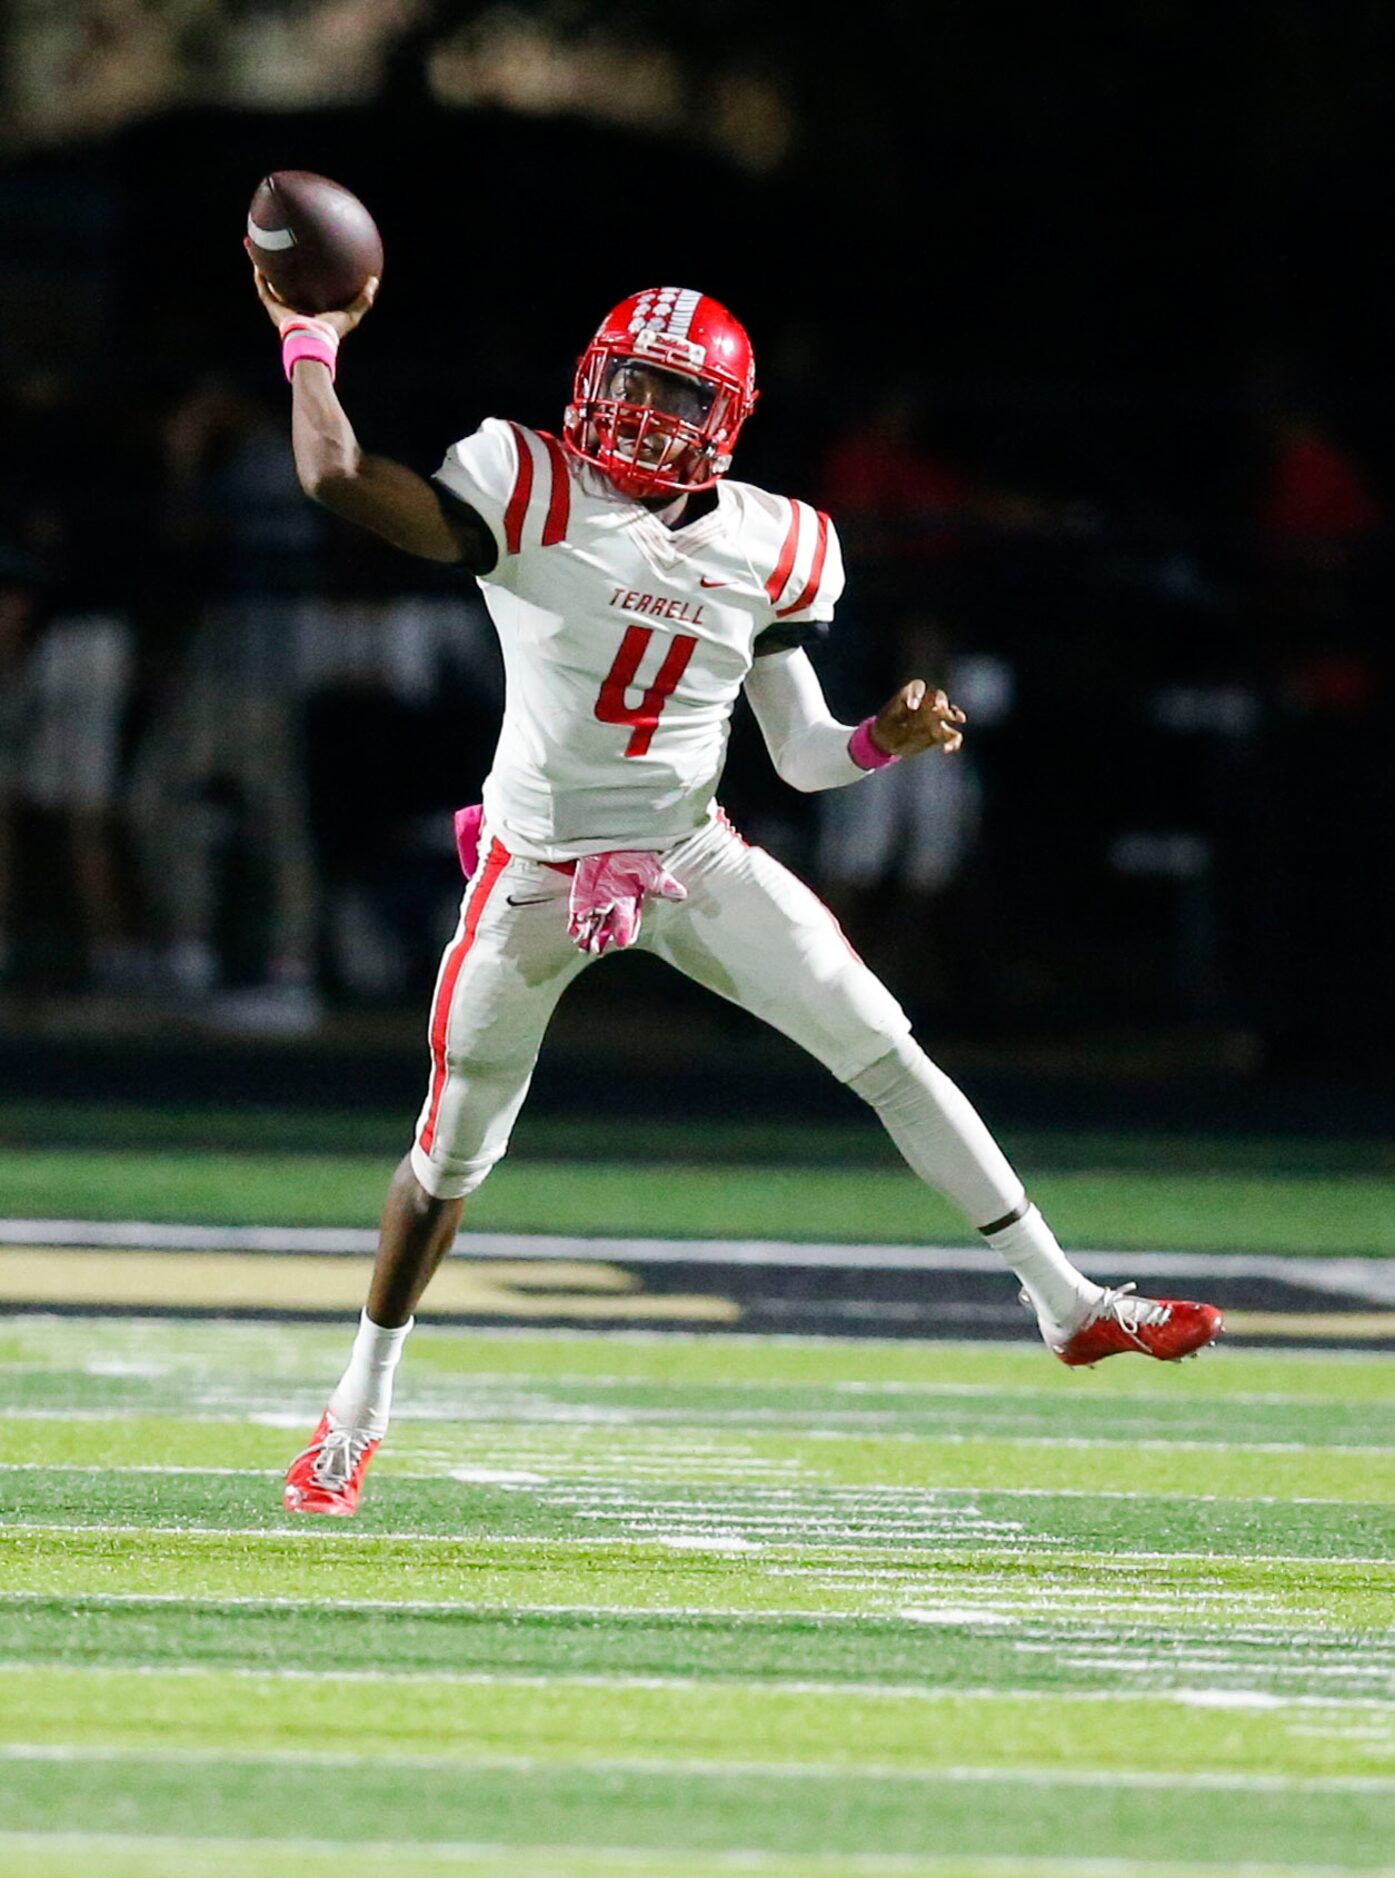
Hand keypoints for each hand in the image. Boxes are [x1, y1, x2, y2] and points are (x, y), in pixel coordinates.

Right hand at [245, 240, 378, 336]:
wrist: (314, 339)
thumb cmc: (333, 330)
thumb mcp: (352, 313)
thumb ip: (364, 298)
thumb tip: (374, 280)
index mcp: (311, 308)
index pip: (307, 289)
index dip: (306, 275)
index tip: (306, 259)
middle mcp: (294, 307)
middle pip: (285, 283)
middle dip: (280, 267)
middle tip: (278, 248)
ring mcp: (281, 308)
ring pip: (269, 282)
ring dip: (262, 266)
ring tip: (256, 246)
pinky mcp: (273, 308)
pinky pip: (263, 287)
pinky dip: (259, 274)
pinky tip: (255, 255)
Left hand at [567, 852, 687, 956]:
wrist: (610, 842)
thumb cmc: (632, 856)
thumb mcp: (648, 867)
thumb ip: (661, 882)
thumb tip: (681, 894)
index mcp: (631, 902)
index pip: (629, 921)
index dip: (625, 930)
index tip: (623, 941)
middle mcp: (614, 907)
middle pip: (608, 927)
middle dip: (603, 938)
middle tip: (597, 949)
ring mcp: (597, 904)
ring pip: (593, 925)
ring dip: (588, 936)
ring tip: (584, 946)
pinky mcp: (582, 899)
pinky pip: (578, 916)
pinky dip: (576, 925)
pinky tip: (574, 932)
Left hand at [870, 680, 965, 756]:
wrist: (886, 743)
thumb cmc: (885, 727)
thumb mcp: (886, 720)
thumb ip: (898, 713)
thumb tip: (915, 709)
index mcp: (911, 695)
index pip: (918, 687)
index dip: (917, 693)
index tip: (913, 707)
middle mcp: (925, 703)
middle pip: (938, 696)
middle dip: (942, 701)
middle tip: (940, 709)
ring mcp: (934, 718)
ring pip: (951, 712)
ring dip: (956, 714)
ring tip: (960, 719)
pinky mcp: (940, 734)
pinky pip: (952, 735)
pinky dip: (953, 742)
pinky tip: (947, 750)